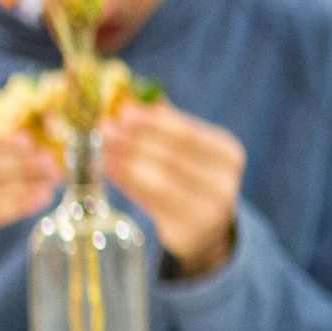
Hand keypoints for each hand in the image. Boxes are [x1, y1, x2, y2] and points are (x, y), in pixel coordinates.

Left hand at [104, 101, 244, 274]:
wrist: (208, 229)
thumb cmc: (193, 178)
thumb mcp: (192, 150)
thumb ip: (167, 125)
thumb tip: (133, 97)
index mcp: (229, 154)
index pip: (189, 135)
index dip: (155, 122)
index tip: (124, 109)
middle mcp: (225, 183)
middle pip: (172, 157)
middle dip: (134, 140)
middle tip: (105, 127)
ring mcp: (208, 211)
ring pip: (159, 181)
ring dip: (125, 161)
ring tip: (102, 146)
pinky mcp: (186, 232)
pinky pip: (150, 202)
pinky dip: (126, 182)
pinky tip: (109, 168)